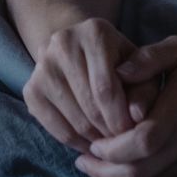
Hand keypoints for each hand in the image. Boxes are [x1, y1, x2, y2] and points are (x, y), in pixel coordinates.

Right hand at [22, 17, 161, 150]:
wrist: (80, 49)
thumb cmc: (119, 62)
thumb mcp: (141, 68)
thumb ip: (145, 89)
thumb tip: (137, 116)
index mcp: (95, 32)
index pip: (106, 88)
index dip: (120, 117)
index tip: (132, 134)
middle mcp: (63, 43)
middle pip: (89, 106)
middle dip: (110, 132)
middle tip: (123, 143)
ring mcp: (42, 66)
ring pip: (74, 121)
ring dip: (95, 141)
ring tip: (111, 143)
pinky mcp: (30, 89)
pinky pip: (55, 129)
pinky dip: (76, 143)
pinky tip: (91, 143)